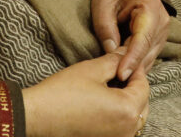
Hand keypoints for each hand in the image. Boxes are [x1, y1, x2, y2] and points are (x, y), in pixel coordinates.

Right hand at [22, 51, 148, 136]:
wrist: (37, 117)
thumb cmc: (62, 93)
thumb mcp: (92, 70)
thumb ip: (116, 60)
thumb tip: (128, 52)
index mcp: (127, 111)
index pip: (143, 86)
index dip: (135, 69)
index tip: (125, 60)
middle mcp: (127, 131)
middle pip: (141, 104)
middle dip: (134, 87)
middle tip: (118, 73)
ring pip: (133, 118)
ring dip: (128, 102)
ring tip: (111, 87)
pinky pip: (121, 128)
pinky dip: (119, 116)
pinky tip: (104, 104)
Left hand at [92, 0, 169, 81]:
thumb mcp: (102, 5)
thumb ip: (106, 27)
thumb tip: (112, 53)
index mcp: (150, 8)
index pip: (142, 39)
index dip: (132, 59)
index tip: (121, 75)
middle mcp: (161, 22)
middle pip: (147, 52)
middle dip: (131, 67)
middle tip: (111, 81)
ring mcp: (162, 33)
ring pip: (148, 59)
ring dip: (133, 69)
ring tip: (114, 79)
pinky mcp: (158, 42)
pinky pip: (147, 59)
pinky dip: (135, 67)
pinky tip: (122, 73)